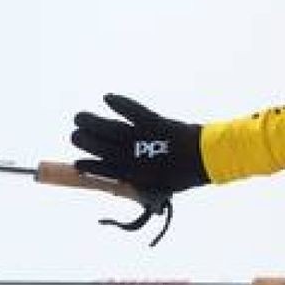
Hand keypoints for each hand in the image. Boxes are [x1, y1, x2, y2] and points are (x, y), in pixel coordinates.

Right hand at [72, 94, 208, 193]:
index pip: (106, 171)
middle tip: (76, 135)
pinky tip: (107, 97)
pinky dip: (121, 103)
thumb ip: (141, 187)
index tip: (77, 162)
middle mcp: (137, 158)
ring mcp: (145, 139)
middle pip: (103, 148)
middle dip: (85, 141)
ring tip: (80, 117)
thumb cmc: (186, 174)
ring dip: (93, 122)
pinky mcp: (156, 123)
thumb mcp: (162, 187)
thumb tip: (122, 186)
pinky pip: (134, 111)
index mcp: (137, 176)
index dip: (90, 166)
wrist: (209, 159)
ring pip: (112, 129)